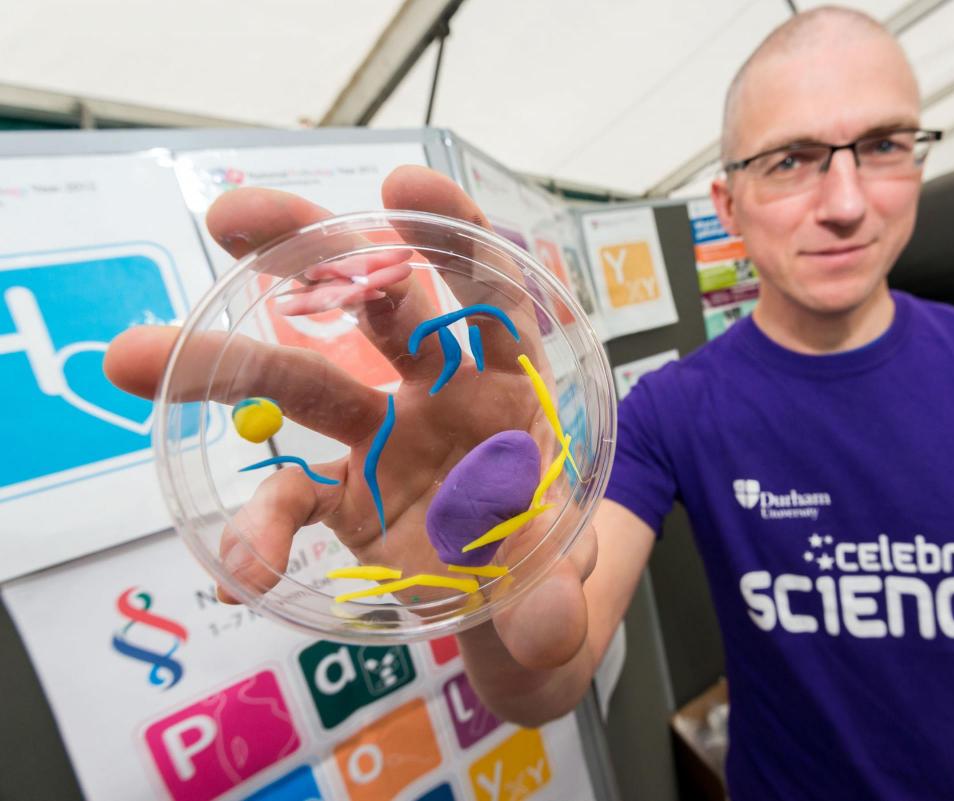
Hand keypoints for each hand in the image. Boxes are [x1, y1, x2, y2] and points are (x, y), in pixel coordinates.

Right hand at [105, 166, 595, 668]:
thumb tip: (547, 620)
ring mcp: (385, 443)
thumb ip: (556, 600)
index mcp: (515, 390)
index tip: (402, 184)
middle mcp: (443, 397)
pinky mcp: (346, 499)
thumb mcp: (563, 584)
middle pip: (380, 309)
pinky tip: (240, 564)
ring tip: (137, 355)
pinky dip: (261, 527)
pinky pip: (290, 499)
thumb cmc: (548, 570)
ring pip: (304, 385)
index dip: (455, 237)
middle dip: (315, 254)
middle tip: (234, 213)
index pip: (490, 299)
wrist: (517, 618)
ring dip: (226, 366)